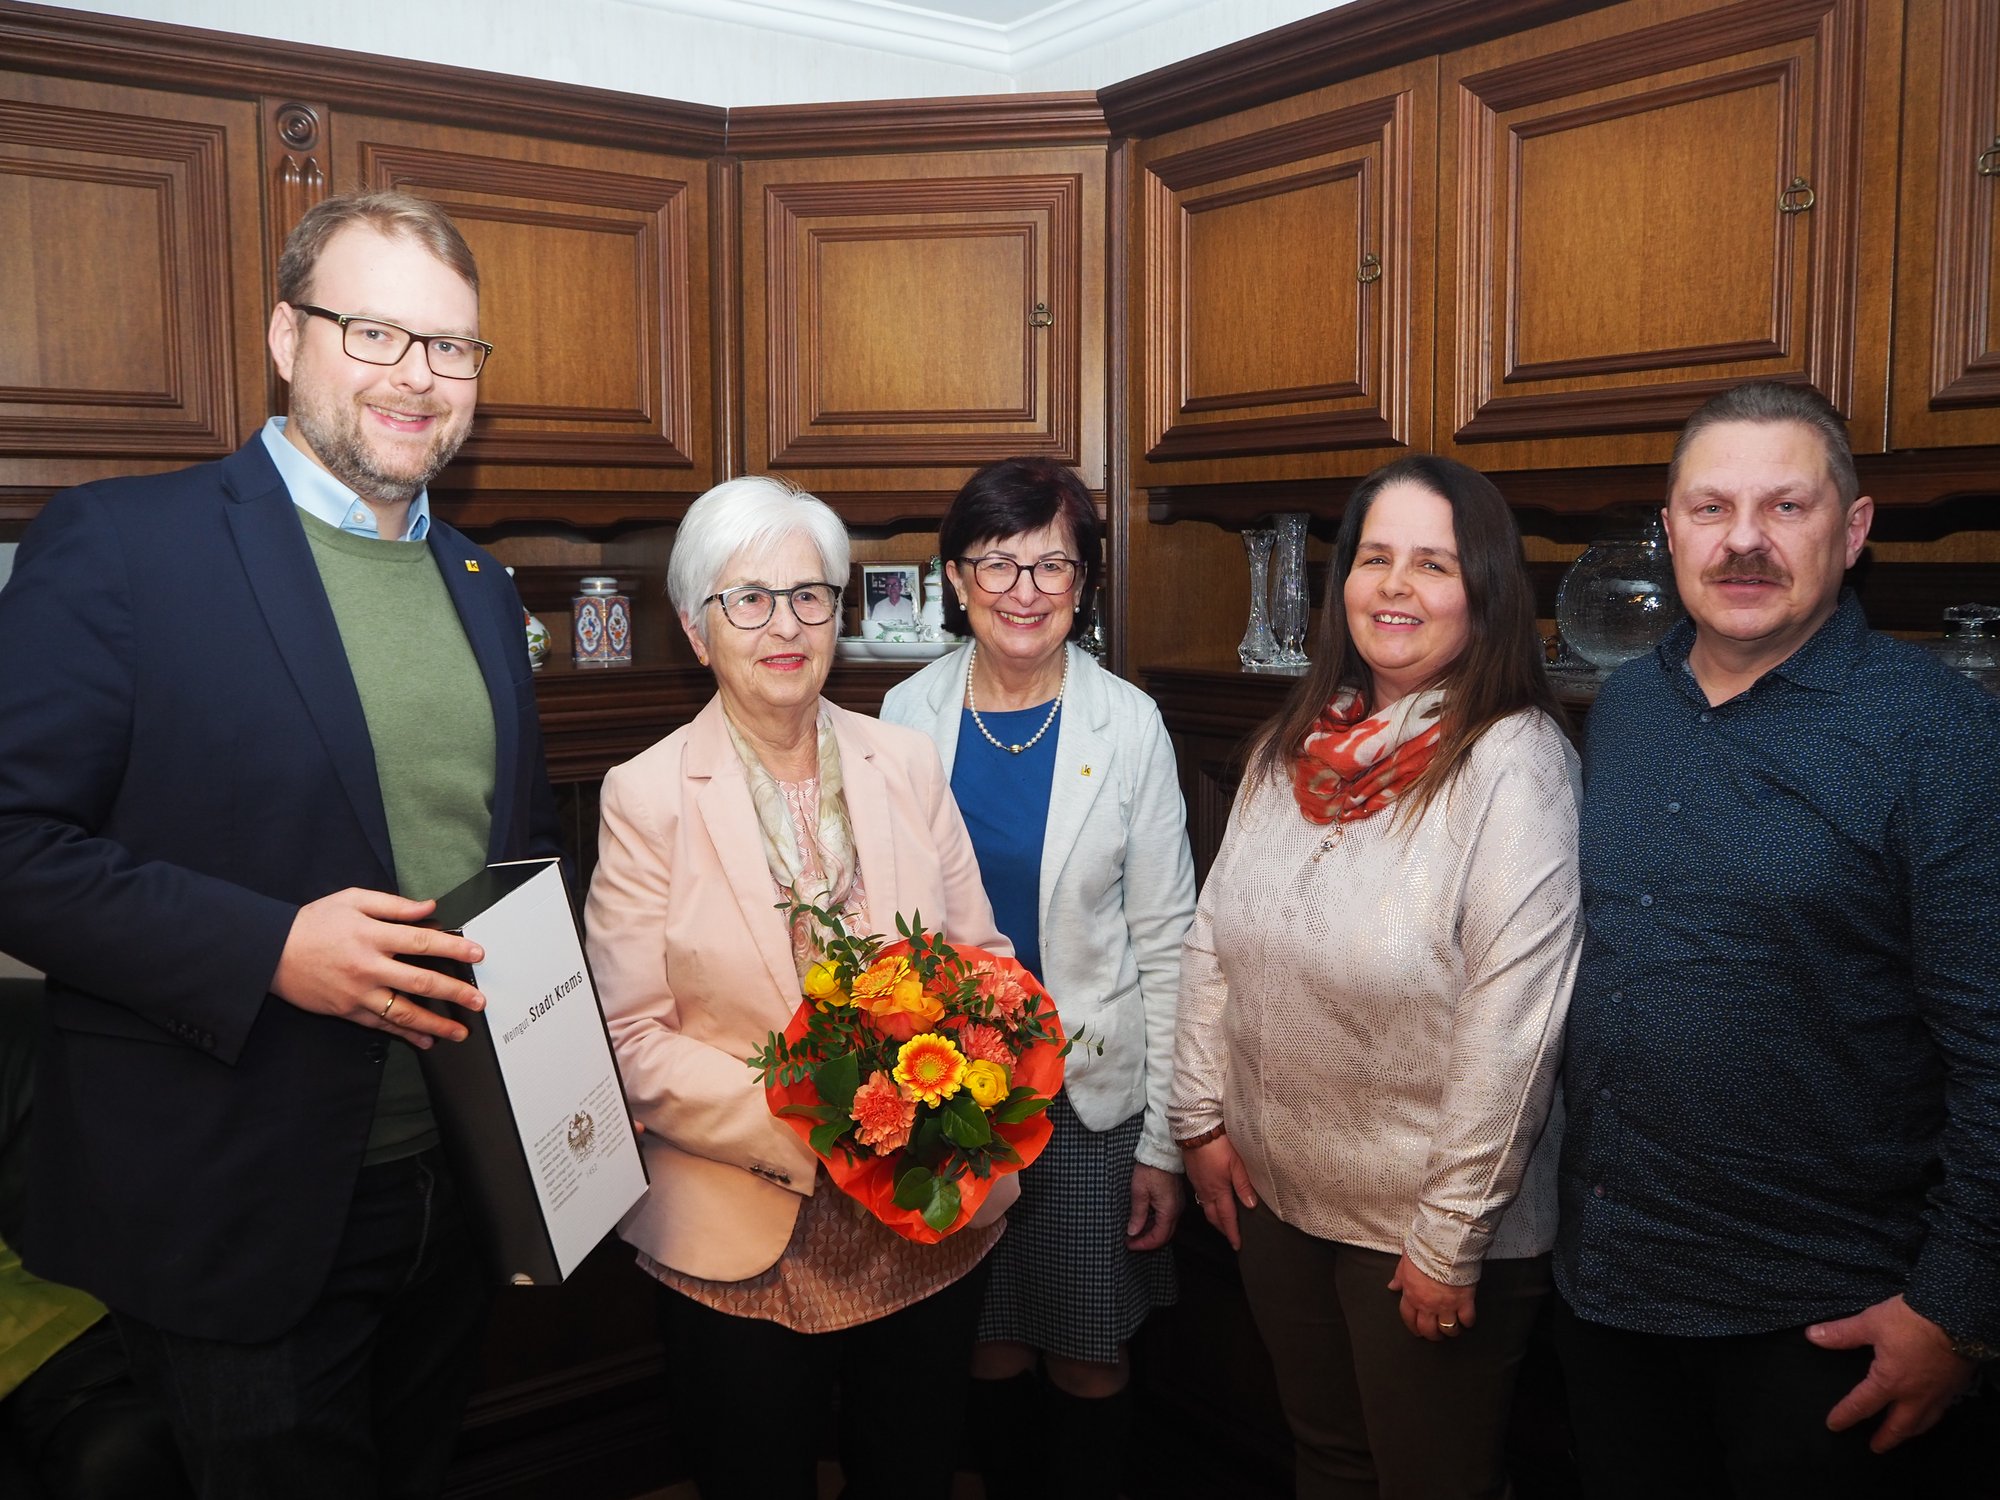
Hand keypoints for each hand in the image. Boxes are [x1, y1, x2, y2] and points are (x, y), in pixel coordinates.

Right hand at [270, 887, 485, 1048]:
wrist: (269, 952)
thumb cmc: (313, 922)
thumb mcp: (352, 900)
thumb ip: (394, 905)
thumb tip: (429, 908)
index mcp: (372, 934)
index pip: (423, 942)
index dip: (454, 948)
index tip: (477, 954)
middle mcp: (368, 966)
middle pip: (421, 981)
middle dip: (455, 992)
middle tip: (479, 1000)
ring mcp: (358, 992)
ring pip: (404, 1012)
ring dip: (436, 1024)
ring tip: (460, 1031)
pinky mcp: (347, 1011)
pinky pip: (382, 1025)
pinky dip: (405, 1035)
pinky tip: (426, 1041)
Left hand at [1126, 1163, 1183, 1250]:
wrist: (1162, 1152)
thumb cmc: (1150, 1169)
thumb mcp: (1139, 1193)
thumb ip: (1137, 1215)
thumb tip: (1133, 1232)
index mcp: (1168, 1211)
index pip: (1158, 1238)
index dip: (1143, 1244)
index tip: (1129, 1244)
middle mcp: (1176, 1211)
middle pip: (1164, 1236)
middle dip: (1147, 1242)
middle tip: (1131, 1242)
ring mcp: (1177, 1205)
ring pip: (1166, 1227)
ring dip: (1151, 1233)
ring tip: (1135, 1232)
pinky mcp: (1175, 1199)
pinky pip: (1167, 1217)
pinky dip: (1155, 1223)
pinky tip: (1144, 1221)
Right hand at [1183, 1132, 1256, 1250]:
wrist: (1196, 1128)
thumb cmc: (1218, 1143)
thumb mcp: (1237, 1163)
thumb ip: (1243, 1185)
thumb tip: (1250, 1205)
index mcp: (1218, 1190)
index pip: (1227, 1217)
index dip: (1232, 1233)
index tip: (1237, 1245)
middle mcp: (1206, 1190)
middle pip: (1213, 1216)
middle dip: (1222, 1228)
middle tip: (1231, 1236)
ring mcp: (1198, 1182)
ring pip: (1206, 1207)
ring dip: (1215, 1217)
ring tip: (1223, 1221)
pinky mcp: (1194, 1174)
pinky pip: (1201, 1196)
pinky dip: (1208, 1204)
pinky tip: (1213, 1199)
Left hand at [1388, 1253, 1476, 1340]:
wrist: (1445, 1245)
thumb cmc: (1425, 1250)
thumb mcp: (1406, 1261)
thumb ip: (1399, 1276)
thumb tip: (1392, 1286)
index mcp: (1412, 1294)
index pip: (1408, 1318)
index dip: (1413, 1327)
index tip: (1417, 1330)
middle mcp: (1428, 1304)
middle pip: (1428, 1329)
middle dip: (1431, 1335)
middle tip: (1436, 1335)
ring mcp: (1447, 1305)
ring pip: (1448, 1329)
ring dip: (1450, 1332)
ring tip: (1453, 1330)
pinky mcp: (1464, 1301)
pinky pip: (1467, 1319)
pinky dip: (1468, 1322)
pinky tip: (1467, 1321)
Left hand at [1810, 1295, 1974, 1451]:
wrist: (1958, 1317)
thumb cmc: (1911, 1320)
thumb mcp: (1871, 1322)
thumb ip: (1842, 1334)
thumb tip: (1812, 1336)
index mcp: (1889, 1382)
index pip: (1862, 1405)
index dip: (1846, 1416)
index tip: (1833, 1425)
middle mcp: (1914, 1395)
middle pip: (1898, 1425)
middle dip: (1885, 1438)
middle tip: (1875, 1448)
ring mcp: (1938, 1394)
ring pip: (1923, 1422)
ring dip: (1909, 1432)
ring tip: (1902, 1435)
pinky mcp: (1955, 1387)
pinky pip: (1941, 1411)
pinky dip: (1930, 1418)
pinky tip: (1929, 1414)